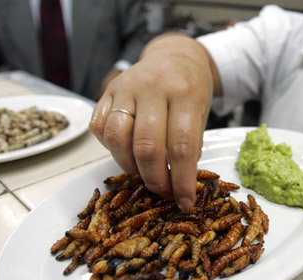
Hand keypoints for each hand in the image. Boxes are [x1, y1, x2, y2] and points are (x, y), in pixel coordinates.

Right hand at [89, 34, 214, 209]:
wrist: (176, 55)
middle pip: (147, 146)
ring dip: (129, 166)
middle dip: (155, 179)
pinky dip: (111, 148)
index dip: (182, 180)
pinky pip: (100, 127)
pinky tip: (126, 152)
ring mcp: (127, 87)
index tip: (185, 201)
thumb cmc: (191, 89)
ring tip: (143, 174)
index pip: (182, 146)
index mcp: (185, 94)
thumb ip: (190, 144)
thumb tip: (179, 186)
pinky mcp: (108, 91)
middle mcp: (154, 88)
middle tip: (163, 191)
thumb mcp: (201, 112)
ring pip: (118, 138)